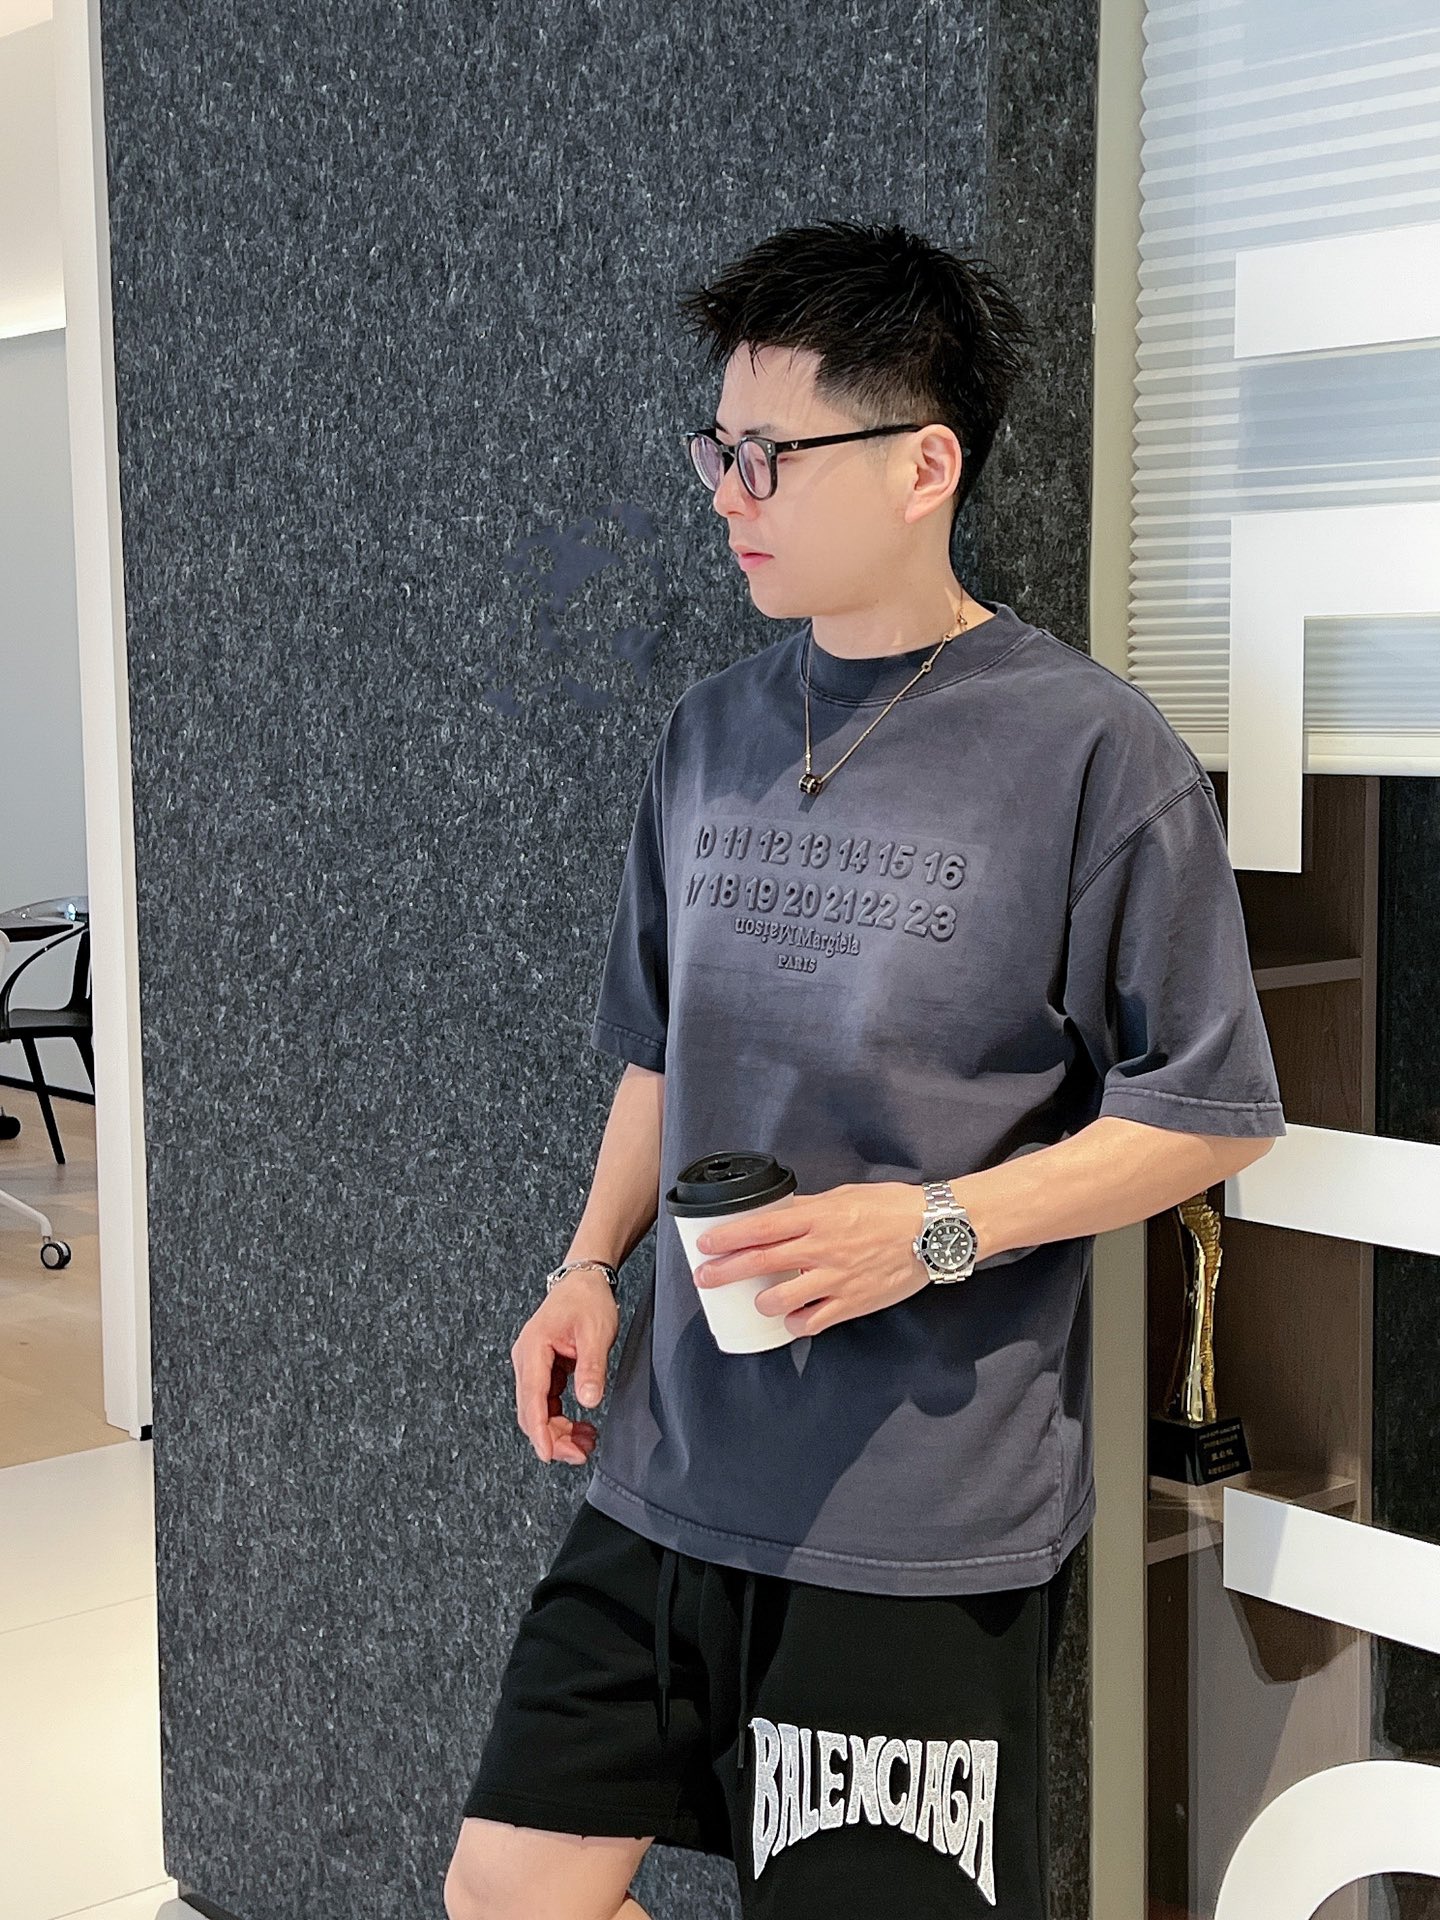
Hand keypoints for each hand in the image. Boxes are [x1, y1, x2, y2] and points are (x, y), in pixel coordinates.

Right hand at [511, 1271, 619, 1465]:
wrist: (583, 1280)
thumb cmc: (587, 1300)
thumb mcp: (596, 1332)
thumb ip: (592, 1367)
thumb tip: (589, 1402)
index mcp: (533, 1348)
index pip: (532, 1397)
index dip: (540, 1430)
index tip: (549, 1454)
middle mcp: (526, 1359)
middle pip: (530, 1410)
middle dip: (553, 1437)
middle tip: (581, 1455)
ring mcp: (532, 1366)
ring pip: (538, 1411)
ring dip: (558, 1431)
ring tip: (587, 1443)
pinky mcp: (542, 1370)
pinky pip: (546, 1403)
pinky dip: (561, 1419)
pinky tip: (581, 1428)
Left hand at [692, 1181, 934, 1336]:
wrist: (935, 1231)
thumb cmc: (893, 1207)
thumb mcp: (846, 1195)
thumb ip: (810, 1207)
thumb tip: (779, 1212)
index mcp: (819, 1217)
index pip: (761, 1227)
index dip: (727, 1237)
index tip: (705, 1245)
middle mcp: (822, 1248)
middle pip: (760, 1261)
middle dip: (725, 1272)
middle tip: (704, 1278)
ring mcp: (837, 1278)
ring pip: (782, 1298)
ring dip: (762, 1301)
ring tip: (757, 1300)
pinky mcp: (853, 1302)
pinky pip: (814, 1321)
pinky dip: (797, 1323)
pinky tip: (791, 1319)